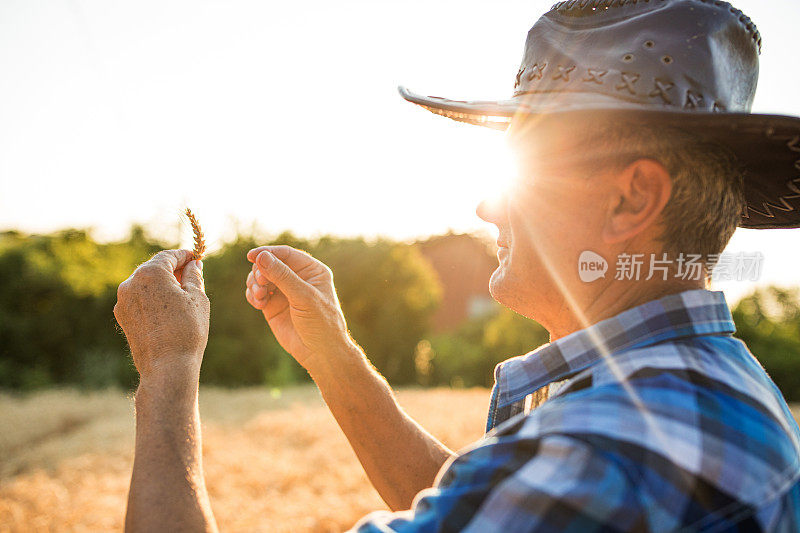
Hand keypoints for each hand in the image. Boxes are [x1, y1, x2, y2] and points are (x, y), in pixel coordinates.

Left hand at [114, 249, 209, 382]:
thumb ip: (194, 276)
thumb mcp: (198, 298)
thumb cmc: (187, 330)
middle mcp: (131, 282)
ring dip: (162, 284)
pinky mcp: (122, 316)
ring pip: (145, 284)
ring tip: (181, 296)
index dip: (184, 255)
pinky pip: (139, 299)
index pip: (168, 256)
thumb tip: (193, 265)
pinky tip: (168, 310)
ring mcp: (123, 300)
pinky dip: (152, 299)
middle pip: (154, 268)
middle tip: (191, 276)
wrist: (167, 366)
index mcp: (150, 273)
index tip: (195, 258)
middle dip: (172, 270)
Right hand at [245, 246, 356, 371]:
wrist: (320, 353)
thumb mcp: (303, 297)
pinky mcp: (273, 306)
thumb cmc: (321, 323)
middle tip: (260, 284)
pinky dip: (252, 295)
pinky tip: (258, 304)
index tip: (251, 256)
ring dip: (255, 283)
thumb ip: (282, 276)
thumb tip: (262, 257)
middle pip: (270, 263)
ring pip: (260, 277)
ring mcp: (284, 292)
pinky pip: (256, 293)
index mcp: (312, 270)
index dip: (268, 252)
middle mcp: (297, 278)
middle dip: (260, 271)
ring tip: (259, 296)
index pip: (286, 254)